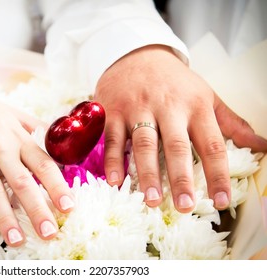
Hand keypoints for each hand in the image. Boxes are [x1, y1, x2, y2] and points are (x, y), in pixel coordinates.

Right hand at [0, 78, 73, 245]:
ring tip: (16, 240)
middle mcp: (1, 148)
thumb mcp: (12, 112)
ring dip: (5, 217)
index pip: (43, 163)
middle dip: (37, 209)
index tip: (69, 207)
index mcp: (18, 137)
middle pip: (22, 182)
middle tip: (49, 233)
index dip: (57, 185)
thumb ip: (36, 127)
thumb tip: (59, 139)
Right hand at [95, 45, 266, 212]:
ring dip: (147, 173)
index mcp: (195, 106)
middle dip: (181, 177)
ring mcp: (138, 108)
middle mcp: (167, 107)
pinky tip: (115, 181)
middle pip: (176, 145)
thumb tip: (262, 145)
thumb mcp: (205, 95)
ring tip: (151, 200)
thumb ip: (231, 122)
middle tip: (184, 206)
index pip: (211, 143)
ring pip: (144, 143)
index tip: (220, 201)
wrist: (137, 54)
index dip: (217, 174)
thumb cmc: (174, 81)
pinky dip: (112, 159)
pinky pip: (112, 138)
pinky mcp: (113, 111)